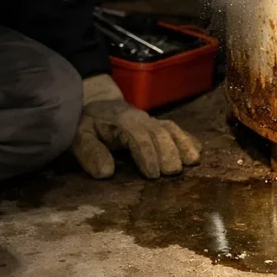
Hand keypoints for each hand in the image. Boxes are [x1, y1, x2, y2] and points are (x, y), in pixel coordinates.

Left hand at [71, 74, 201, 178]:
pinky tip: (197, 152)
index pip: (137, 136)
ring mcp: (151, 120)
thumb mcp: (79, 135)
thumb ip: (90, 152)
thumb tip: (106, 173)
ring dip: (183, 144)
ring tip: (192, 162)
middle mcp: (140, 118)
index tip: (153, 174)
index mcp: (120, 121)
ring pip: (171, 128)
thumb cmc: (87, 122)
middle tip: (172, 173)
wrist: (95, 102)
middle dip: (167, 151)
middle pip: (159, 132)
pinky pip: (175, 129)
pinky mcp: (157, 124)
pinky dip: (188, 139)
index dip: (146, 154)